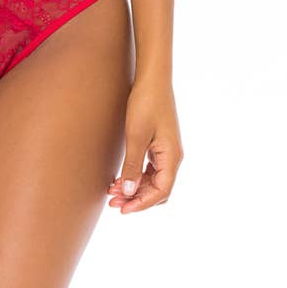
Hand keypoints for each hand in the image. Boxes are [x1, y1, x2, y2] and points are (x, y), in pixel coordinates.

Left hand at [107, 74, 182, 213]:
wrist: (152, 78)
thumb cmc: (145, 104)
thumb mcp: (135, 137)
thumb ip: (132, 166)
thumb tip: (129, 192)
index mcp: (172, 157)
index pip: (161, 192)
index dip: (142, 204)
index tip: (123, 209)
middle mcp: (173, 157)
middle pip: (158, 190)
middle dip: (136, 198)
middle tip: (113, 201)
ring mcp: (167, 151)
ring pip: (154, 181)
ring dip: (135, 188)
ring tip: (112, 191)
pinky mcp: (160, 144)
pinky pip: (151, 169)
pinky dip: (137, 177)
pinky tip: (121, 177)